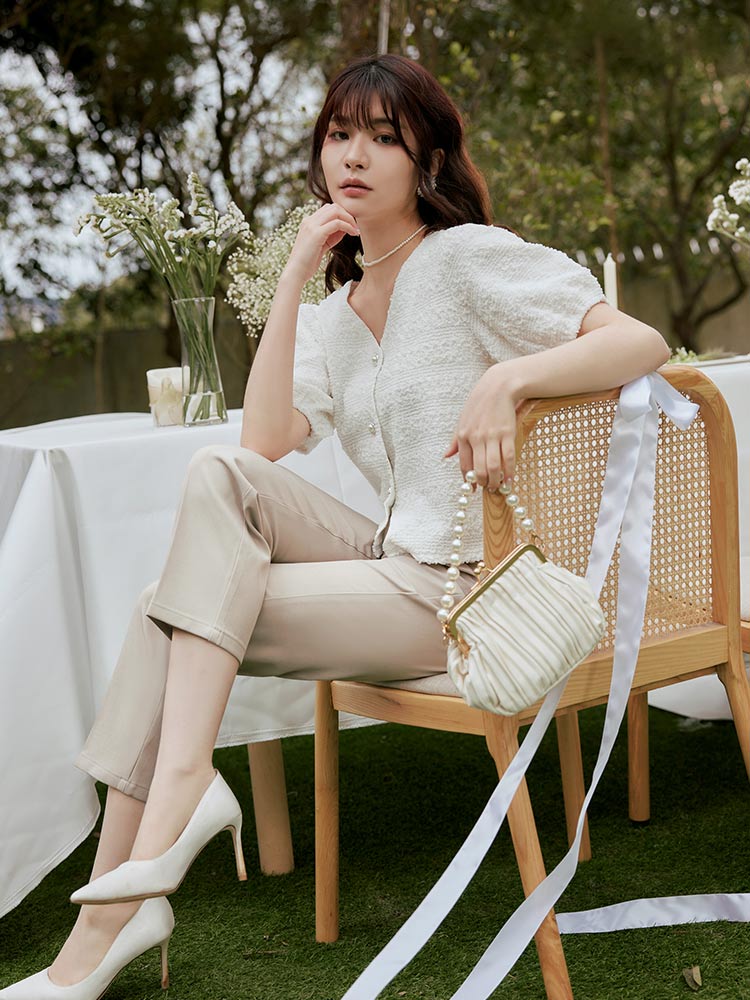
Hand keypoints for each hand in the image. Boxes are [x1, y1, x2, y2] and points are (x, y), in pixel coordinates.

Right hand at [283, 203, 359, 285]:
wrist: (296, 272)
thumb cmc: (308, 262)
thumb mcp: (322, 245)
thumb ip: (332, 234)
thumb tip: (347, 227)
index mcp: (309, 222)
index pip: (328, 209)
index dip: (342, 215)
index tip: (351, 226)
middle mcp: (309, 220)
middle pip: (333, 207)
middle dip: (347, 215)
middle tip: (356, 227)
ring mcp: (312, 225)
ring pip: (335, 211)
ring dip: (349, 219)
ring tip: (356, 231)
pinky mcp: (316, 234)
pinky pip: (337, 223)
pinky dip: (348, 226)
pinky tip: (353, 234)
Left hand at [443, 364, 522, 488]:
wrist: (498, 387)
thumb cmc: (479, 404)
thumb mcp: (462, 420)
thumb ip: (455, 441)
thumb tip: (446, 456)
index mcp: (463, 436)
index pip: (464, 465)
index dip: (469, 480)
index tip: (472, 488)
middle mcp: (476, 438)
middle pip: (479, 469)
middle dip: (483, 484)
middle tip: (487, 489)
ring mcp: (492, 436)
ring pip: (494, 466)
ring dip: (496, 481)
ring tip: (497, 486)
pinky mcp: (507, 433)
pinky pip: (508, 457)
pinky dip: (510, 471)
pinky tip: (510, 479)